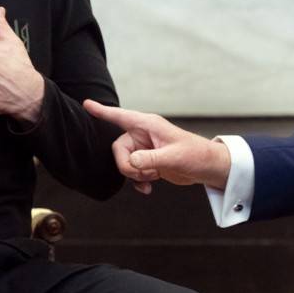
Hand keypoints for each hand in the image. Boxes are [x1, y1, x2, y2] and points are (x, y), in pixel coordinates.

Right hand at [82, 100, 230, 193]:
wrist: (207, 168)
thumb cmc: (196, 155)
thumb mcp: (173, 157)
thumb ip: (151, 159)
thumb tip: (131, 162)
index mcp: (148, 125)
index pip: (121, 116)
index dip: (102, 111)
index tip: (86, 104)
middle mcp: (144, 135)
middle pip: (118, 149)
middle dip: (127, 165)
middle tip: (144, 174)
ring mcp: (145, 149)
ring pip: (124, 162)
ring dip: (135, 175)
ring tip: (153, 178)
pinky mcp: (148, 162)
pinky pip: (132, 171)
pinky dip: (138, 181)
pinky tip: (148, 188)